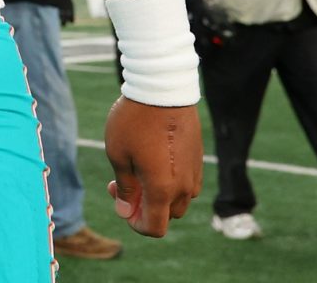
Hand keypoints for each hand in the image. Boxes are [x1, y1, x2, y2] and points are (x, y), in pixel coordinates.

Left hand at [103, 97, 201, 237]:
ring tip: (137, 168)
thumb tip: (124, 211)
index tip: (121, 203)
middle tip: (122, 182)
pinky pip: (187, 182)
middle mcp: (184, 186)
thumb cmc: (134, 121)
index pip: (154, 227)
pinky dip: (171, 181)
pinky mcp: (198, 158)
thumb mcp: (118, 154)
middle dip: (144, 206)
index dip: (136, 224)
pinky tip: (154, 158)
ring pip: (178, 199)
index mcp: (163, 189)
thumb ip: (124, 187)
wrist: (162, 89)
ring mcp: (194, 172)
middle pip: (167, 214)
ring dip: (159, 194)